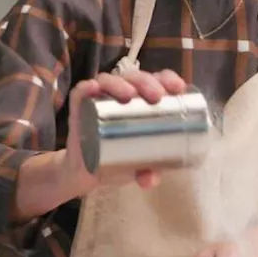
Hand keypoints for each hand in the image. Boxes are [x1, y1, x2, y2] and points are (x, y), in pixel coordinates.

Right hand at [61, 68, 186, 192]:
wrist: (86, 172)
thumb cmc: (117, 158)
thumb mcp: (137, 167)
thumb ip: (146, 172)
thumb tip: (150, 179)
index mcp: (141, 101)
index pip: (156, 81)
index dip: (168, 79)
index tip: (178, 88)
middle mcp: (120, 95)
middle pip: (134, 78)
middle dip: (147, 82)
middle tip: (156, 96)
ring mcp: (99, 99)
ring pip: (109, 80)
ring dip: (120, 82)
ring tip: (129, 94)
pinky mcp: (79, 107)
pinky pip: (81, 92)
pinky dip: (88, 87)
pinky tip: (95, 88)